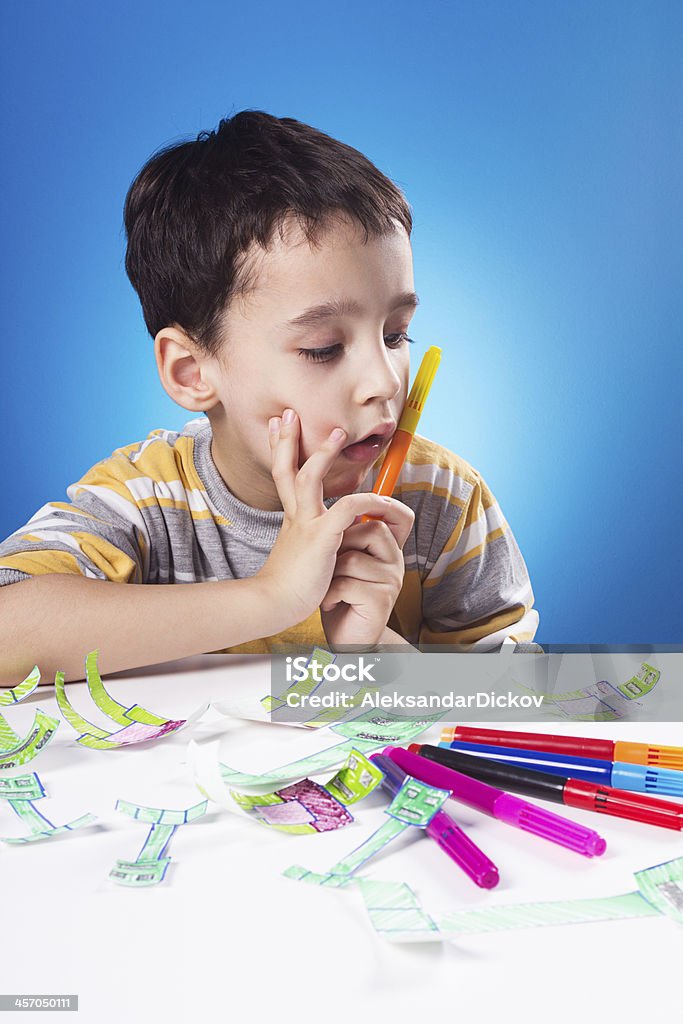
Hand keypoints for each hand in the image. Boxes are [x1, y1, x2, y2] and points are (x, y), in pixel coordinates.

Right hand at [255, 409, 405, 634]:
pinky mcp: (320, 537)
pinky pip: (348, 509)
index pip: (284, 477)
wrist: (273, 604)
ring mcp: (305, 524)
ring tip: (339, 432)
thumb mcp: (300, 557)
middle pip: (285, 469)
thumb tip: (324, 539)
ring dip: (323, 453)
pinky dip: (367, 501)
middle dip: (286, 440)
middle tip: (288, 413)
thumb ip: (309, 542)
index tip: (278, 426)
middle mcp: (294, 517)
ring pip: (308, 478)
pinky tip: (382, 501)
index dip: (281, 450)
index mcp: (291, 520)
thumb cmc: (288, 588)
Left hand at [320, 499, 413, 649]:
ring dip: (331, 574)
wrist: (343, 637)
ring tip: (330, 587)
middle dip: (341, 543)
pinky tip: (330, 603)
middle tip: (332, 564)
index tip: (364, 501)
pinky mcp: (381, 601)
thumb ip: (348, 533)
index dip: (388, 503)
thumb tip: (338, 503)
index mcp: (388, 549)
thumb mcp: (343, 558)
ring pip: (352, 558)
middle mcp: (395, 562)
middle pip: (372, 530)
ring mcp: (391, 582)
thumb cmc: (339, 594)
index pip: (401, 517)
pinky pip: (346, 583)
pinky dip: (329, 594)